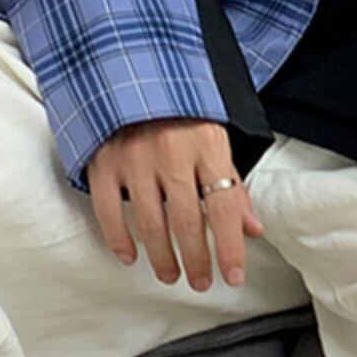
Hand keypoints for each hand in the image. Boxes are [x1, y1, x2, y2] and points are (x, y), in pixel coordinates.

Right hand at [87, 118, 263, 291]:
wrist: (130, 74)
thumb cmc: (179, 111)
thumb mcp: (214, 140)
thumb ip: (232, 186)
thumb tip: (252, 228)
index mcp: (207, 145)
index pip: (223, 207)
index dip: (229, 247)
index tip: (232, 276)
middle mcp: (172, 153)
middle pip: (188, 222)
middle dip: (197, 260)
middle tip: (202, 282)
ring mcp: (135, 158)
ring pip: (151, 224)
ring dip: (163, 258)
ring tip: (172, 274)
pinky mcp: (104, 162)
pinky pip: (110, 211)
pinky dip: (120, 240)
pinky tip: (130, 256)